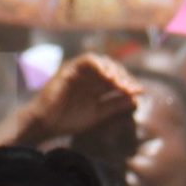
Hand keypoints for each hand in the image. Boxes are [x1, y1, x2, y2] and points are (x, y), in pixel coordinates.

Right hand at [13, 53, 141, 148]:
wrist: (46, 124)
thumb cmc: (68, 120)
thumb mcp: (98, 114)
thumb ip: (115, 106)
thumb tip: (135, 99)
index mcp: (96, 86)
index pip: (117, 79)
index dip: (129, 83)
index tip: (139, 91)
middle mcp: (90, 76)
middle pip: (112, 69)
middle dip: (124, 77)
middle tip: (132, 87)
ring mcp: (80, 71)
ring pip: (101, 62)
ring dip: (113, 70)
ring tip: (121, 82)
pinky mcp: (70, 69)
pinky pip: (86, 61)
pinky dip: (98, 65)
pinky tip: (108, 75)